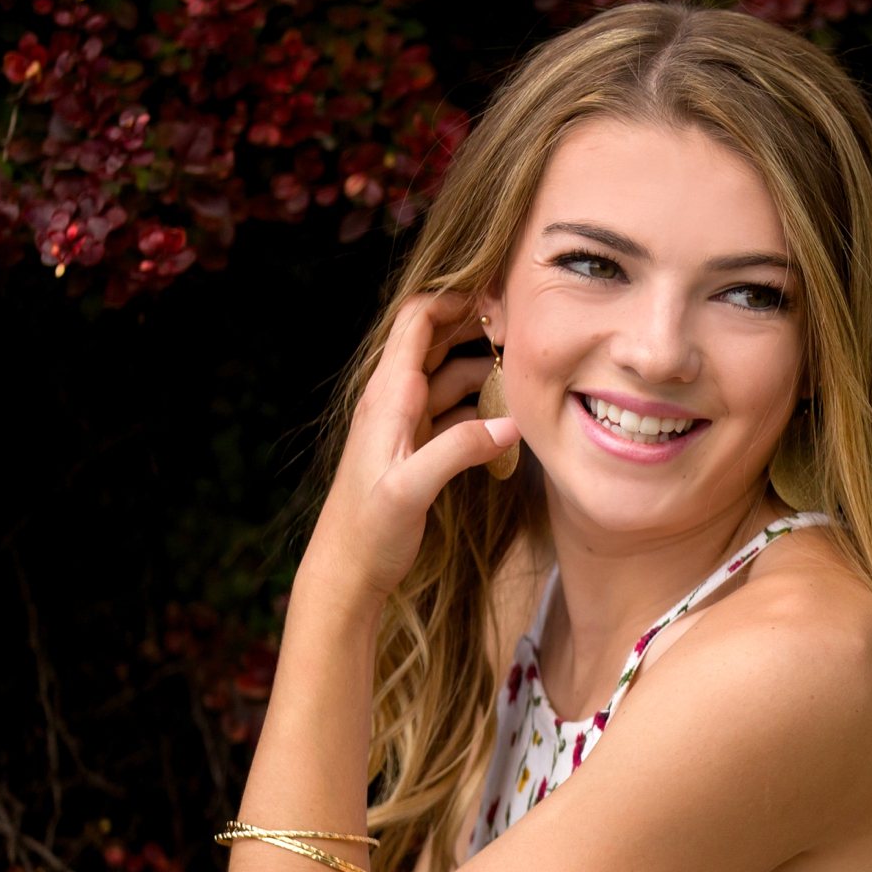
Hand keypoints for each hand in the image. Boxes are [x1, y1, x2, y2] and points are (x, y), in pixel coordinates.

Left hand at [304, 291, 520, 606]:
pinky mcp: (417, 445)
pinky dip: (480, 405)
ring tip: (525, 375)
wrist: (347, 570)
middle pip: (436, 338)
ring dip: (483, 369)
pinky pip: (454, 409)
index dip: (456, 300)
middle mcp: (395, 399)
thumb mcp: (410, 489)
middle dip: (476, 327)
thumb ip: (458, 451)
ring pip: (449, 374)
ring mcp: (406, 422)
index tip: (499, 301)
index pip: (417, 320)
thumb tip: (510, 423)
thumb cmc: (368, 529)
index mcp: (389, 396)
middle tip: (524, 331)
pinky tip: (507, 419)